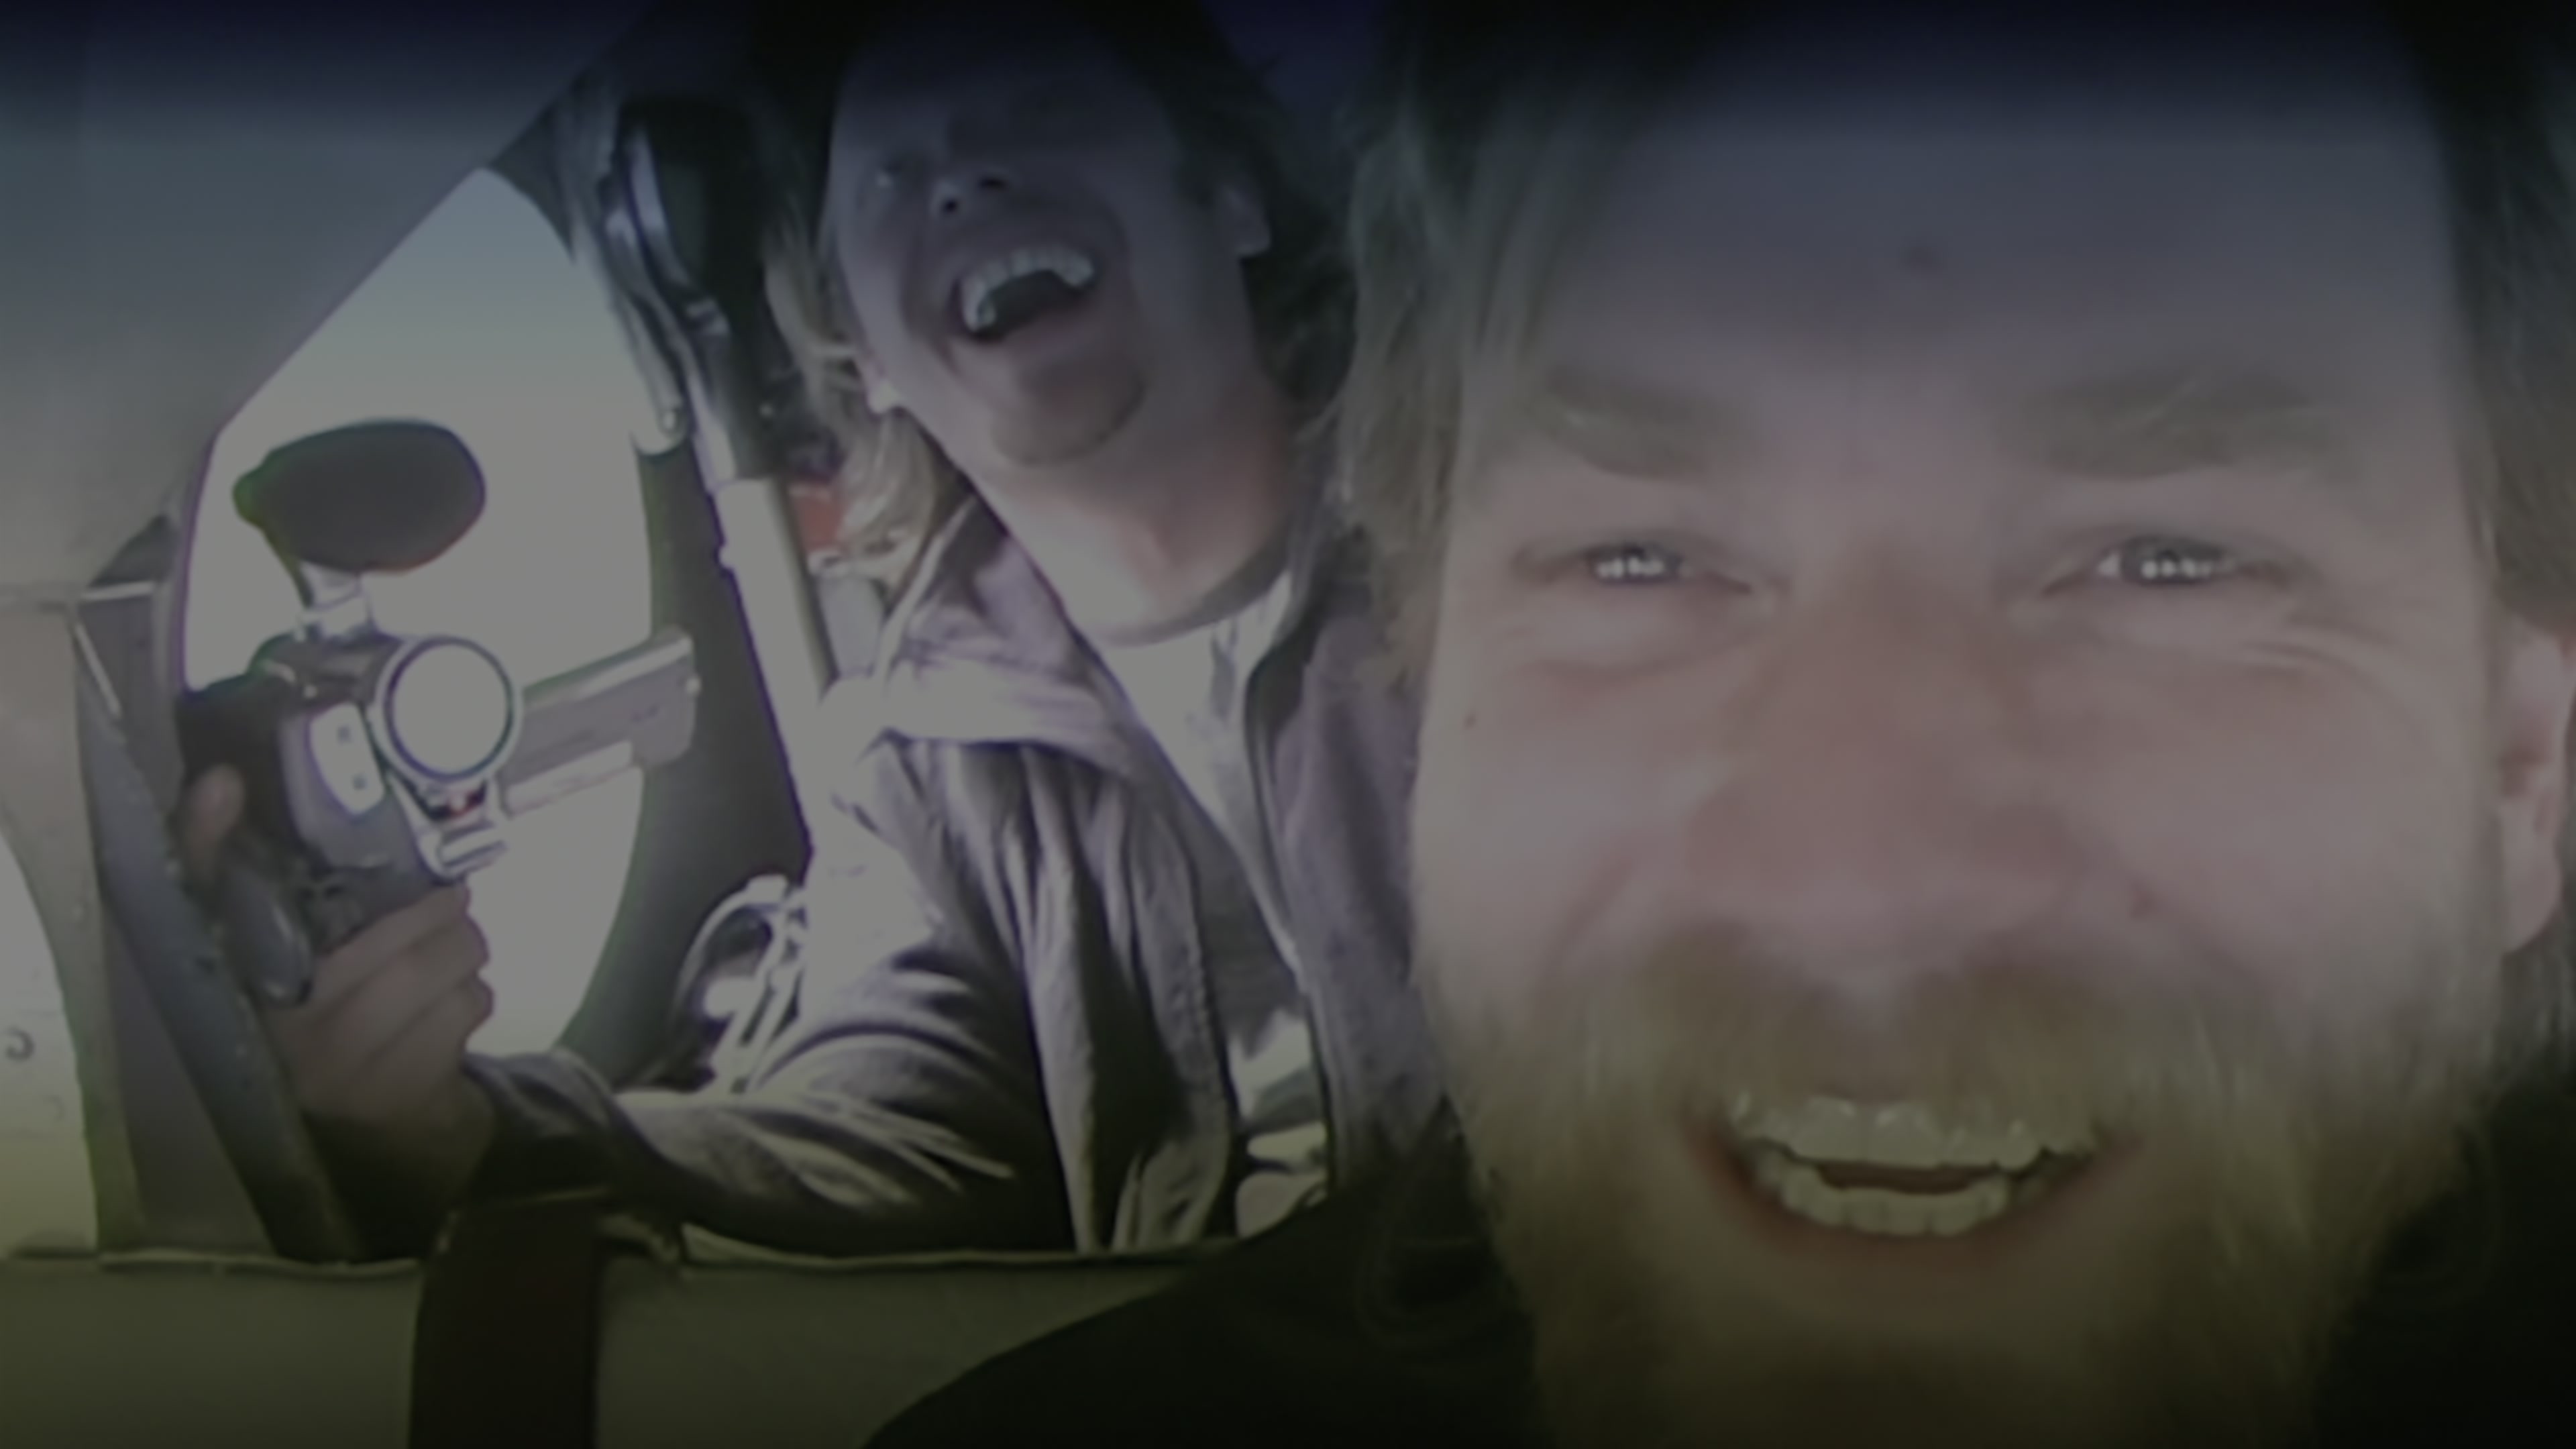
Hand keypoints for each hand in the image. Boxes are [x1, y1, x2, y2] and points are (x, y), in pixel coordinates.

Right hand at [178, 766, 497, 1206]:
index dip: (213, 843)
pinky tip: (451, 999)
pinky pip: (465, 1009)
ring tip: (454, 945)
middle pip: (389, 933)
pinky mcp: (395, 1091)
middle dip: (438, 909)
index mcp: (238, 979)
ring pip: (437, 967)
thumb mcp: (291, 950)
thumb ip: (252, 871)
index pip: (214, 894)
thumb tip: (223, 781)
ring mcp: (338, 1065)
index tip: (224, 785)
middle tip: (451, 897)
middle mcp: (277, 1025)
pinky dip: (472, 994)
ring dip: (463, 949)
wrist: (369, 1125)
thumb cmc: (326, 1012)